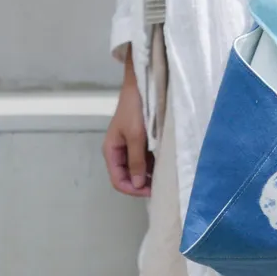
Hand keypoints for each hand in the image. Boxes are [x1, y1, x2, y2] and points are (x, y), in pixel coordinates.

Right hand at [102, 49, 152, 196]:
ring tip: (165, 175)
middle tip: (162, 185)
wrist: (141, 85)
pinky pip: (144, 159)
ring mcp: (129, 146)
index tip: (152, 190)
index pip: (118, 180)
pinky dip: (153, 164)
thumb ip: (136, 161)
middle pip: (127, 177)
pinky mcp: (140, 140)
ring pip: (137, 169)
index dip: (133, 190)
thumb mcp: (136, 136)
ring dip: (149, 174)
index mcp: (111, 151)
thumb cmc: (135, 110)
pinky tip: (164, 164)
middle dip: (142, 183)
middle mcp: (119, 151)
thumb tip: (138, 184)